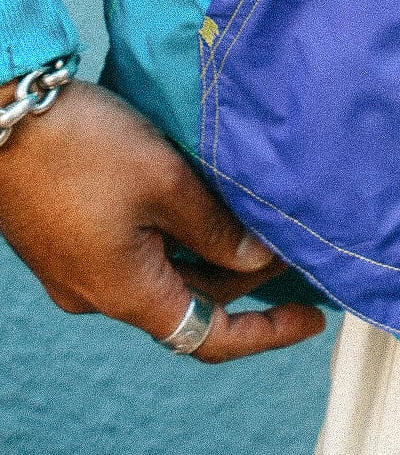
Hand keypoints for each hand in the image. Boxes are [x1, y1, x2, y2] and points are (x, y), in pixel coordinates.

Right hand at [0, 76, 325, 360]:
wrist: (1, 116)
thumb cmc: (83, 149)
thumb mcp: (166, 184)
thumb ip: (217, 229)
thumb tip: (259, 261)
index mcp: (127, 292)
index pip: (209, 338)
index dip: (267, 332)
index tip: (313, 318)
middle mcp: (101, 292)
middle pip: (191, 300)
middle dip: (247, 279)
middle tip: (298, 244)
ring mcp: (80, 265)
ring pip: (164, 271)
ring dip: (213, 252)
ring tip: (263, 220)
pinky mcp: (69, 236)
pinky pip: (137, 249)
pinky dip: (179, 234)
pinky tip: (205, 199)